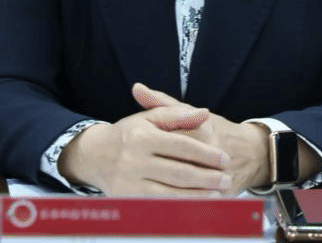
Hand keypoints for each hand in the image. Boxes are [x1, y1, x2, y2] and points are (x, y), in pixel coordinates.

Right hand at [58, 101, 232, 195]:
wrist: (95, 155)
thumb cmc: (129, 134)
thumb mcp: (149, 118)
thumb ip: (177, 114)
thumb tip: (205, 112)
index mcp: (142, 137)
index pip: (182, 146)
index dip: (206, 154)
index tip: (224, 158)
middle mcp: (135, 161)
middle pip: (180, 173)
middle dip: (207, 177)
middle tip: (226, 177)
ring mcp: (131, 184)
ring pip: (172, 195)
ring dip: (198, 196)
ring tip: (218, 192)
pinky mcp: (129, 201)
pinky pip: (160, 208)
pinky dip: (181, 208)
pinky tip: (197, 206)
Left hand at [132, 83, 269, 193]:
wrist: (252, 153)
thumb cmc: (214, 130)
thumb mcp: (191, 112)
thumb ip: (163, 103)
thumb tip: (137, 88)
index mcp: (202, 129)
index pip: (171, 140)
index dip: (151, 148)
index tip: (133, 152)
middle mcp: (212, 151)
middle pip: (177, 166)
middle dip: (156, 171)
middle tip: (135, 174)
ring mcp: (220, 174)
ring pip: (188, 186)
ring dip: (166, 191)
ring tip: (145, 191)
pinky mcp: (225, 193)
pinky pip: (200, 202)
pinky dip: (183, 205)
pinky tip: (164, 205)